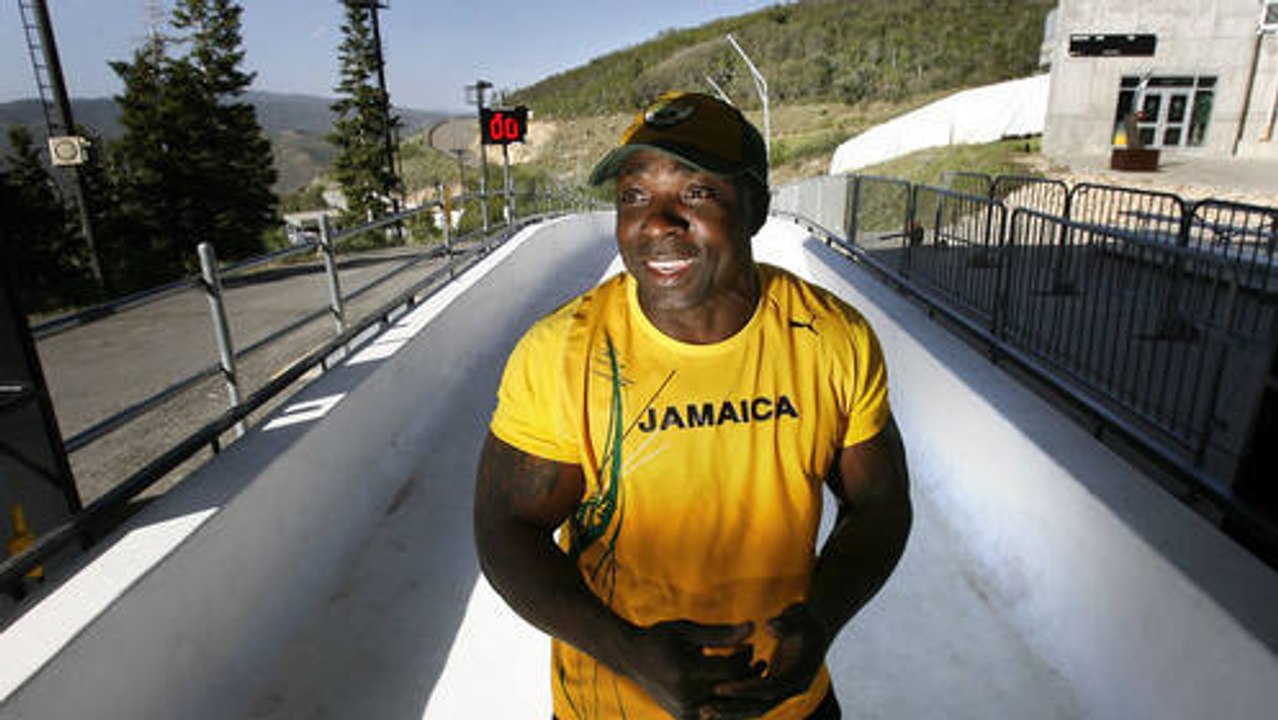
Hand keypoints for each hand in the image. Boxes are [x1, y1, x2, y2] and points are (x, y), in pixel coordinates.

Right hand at [620, 619, 765, 719]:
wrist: (631, 659)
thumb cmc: (660, 637)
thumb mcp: (688, 630)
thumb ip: (721, 633)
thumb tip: (753, 628)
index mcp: (685, 672)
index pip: (731, 669)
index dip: (746, 656)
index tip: (747, 645)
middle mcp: (685, 696)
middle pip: (732, 689)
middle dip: (747, 673)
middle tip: (751, 657)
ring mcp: (684, 711)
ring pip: (728, 705)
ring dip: (740, 690)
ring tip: (743, 671)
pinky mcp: (684, 719)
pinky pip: (716, 714)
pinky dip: (726, 701)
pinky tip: (727, 684)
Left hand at [710, 604, 830, 715]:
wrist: (814, 626)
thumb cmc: (804, 618)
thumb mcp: (799, 614)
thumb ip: (786, 621)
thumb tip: (770, 626)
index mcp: (800, 675)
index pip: (769, 688)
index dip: (744, 689)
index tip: (720, 688)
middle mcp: (791, 689)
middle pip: (760, 706)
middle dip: (732, 709)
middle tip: (705, 710)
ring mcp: (782, 691)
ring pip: (753, 707)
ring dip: (730, 711)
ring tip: (702, 711)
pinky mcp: (772, 687)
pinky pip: (751, 701)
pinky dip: (733, 704)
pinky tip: (711, 704)